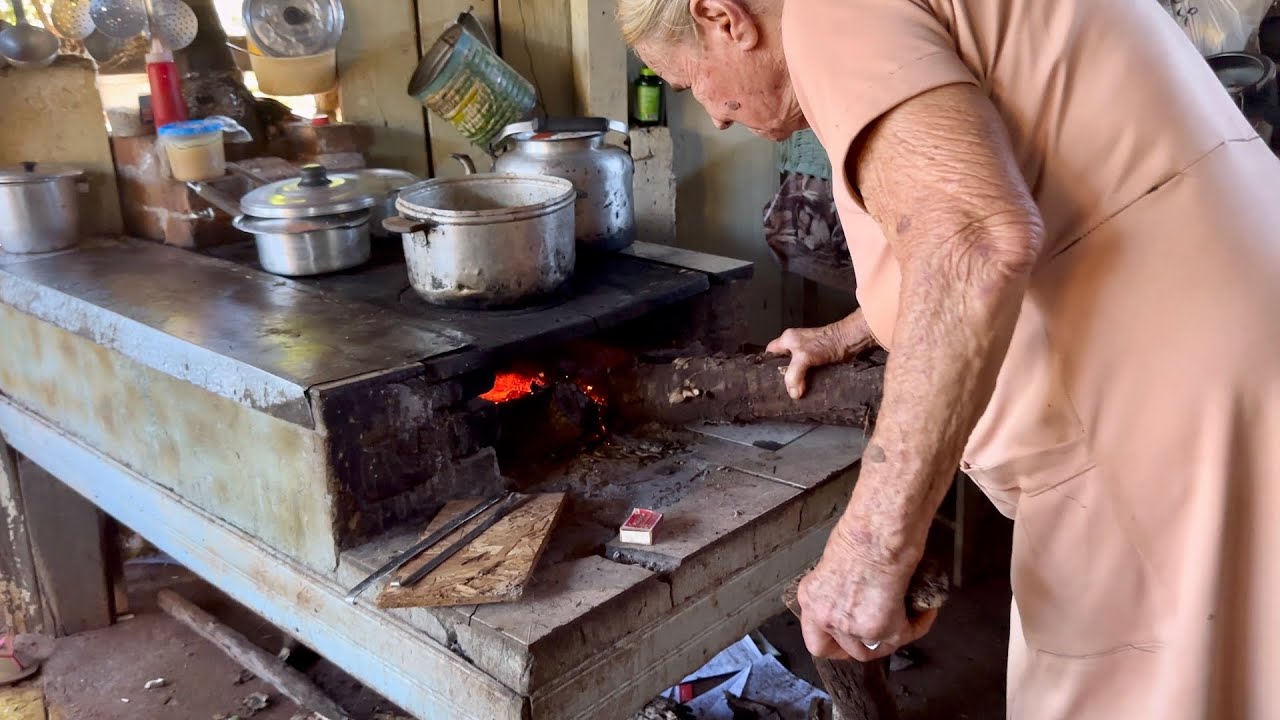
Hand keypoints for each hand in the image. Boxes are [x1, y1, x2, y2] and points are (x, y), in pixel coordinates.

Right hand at [766, 310, 874, 398]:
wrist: (849, 341)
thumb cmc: (826, 343)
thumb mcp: (803, 358)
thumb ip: (794, 375)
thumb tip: (793, 393)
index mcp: (787, 339)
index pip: (770, 353)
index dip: (767, 365)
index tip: (767, 379)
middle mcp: (795, 345)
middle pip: (783, 363)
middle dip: (783, 376)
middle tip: (782, 390)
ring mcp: (807, 353)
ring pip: (796, 369)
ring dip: (796, 380)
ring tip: (794, 393)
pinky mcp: (817, 361)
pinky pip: (808, 373)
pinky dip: (807, 381)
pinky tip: (807, 389)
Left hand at [797, 524, 937, 661]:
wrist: (879, 530)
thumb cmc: (860, 531)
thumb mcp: (836, 563)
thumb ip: (840, 588)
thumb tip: (856, 595)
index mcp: (811, 599)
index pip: (817, 642)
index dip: (836, 646)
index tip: (848, 642)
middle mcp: (828, 617)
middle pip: (849, 649)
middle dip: (867, 642)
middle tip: (883, 628)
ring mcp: (854, 627)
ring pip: (876, 648)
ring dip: (891, 637)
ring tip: (904, 618)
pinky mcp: (884, 628)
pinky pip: (906, 636)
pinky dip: (918, 624)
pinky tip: (924, 611)